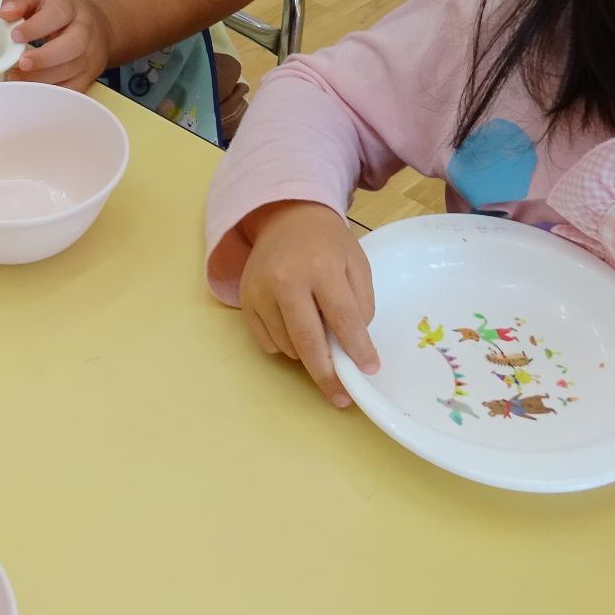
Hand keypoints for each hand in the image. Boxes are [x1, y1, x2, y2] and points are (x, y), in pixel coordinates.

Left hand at [0, 0, 110, 90]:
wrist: (100, 26)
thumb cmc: (60, 10)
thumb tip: (4, 13)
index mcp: (70, 7)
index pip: (57, 14)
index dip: (36, 26)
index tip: (15, 36)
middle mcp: (85, 31)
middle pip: (72, 45)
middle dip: (45, 58)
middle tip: (21, 64)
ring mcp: (90, 56)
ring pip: (71, 70)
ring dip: (42, 79)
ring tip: (16, 78)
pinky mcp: (90, 77)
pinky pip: (73, 90)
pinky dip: (51, 94)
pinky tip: (31, 92)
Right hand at [236, 201, 378, 405]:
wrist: (286, 217)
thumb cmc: (328, 244)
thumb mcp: (356, 264)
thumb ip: (360, 303)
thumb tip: (351, 347)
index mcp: (321, 267)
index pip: (342, 318)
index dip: (358, 349)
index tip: (369, 370)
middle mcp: (285, 280)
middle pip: (307, 341)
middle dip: (326, 374)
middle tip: (341, 397)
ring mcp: (260, 291)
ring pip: (287, 346)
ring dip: (307, 355)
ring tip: (320, 342)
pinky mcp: (245, 301)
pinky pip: (267, 342)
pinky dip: (285, 346)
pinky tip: (295, 328)